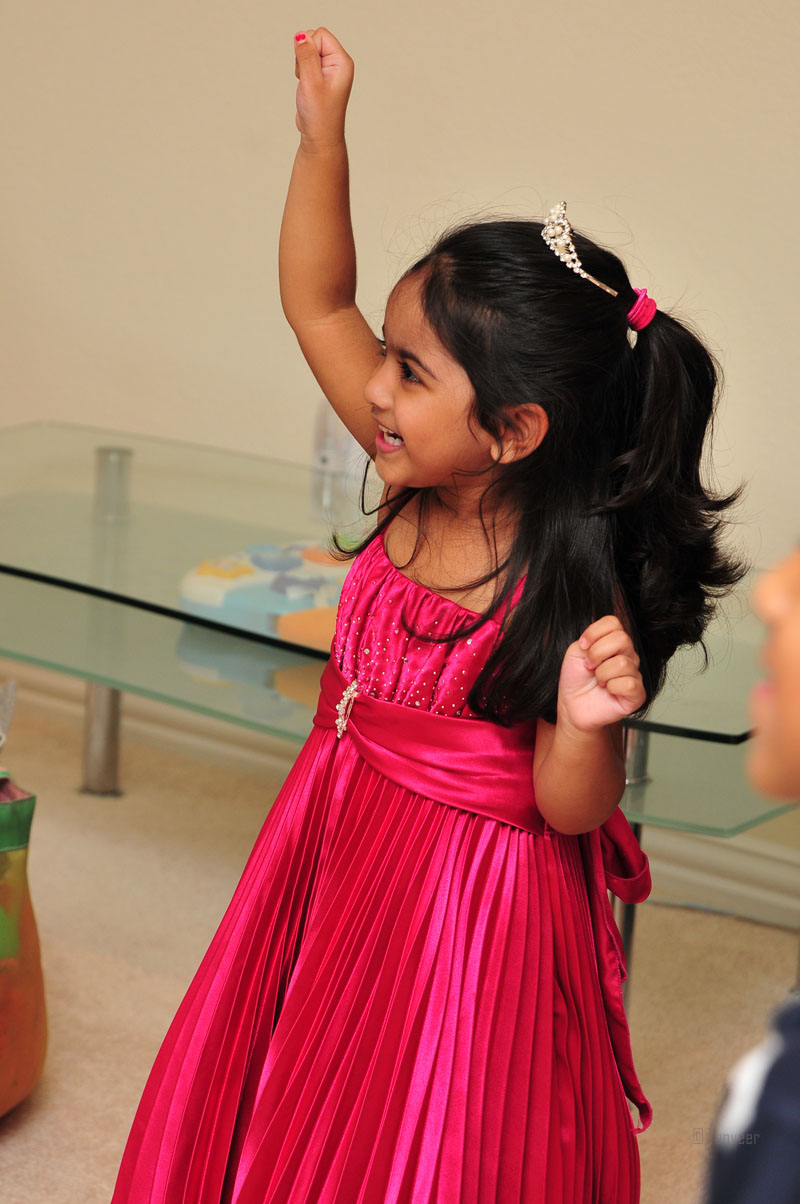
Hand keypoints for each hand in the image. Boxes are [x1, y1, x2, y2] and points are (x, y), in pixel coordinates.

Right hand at [293, 28, 353, 147]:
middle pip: (313, 39)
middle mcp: (337, 63)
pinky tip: (306, 87)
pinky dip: (301, 71)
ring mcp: (328, 69)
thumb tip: (300, 35)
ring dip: (301, 65)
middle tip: (308, 79)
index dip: (309, 48)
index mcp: (342, 62)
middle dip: (304, 55)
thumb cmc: (320, 115)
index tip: (310, 70)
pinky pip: (305, 61)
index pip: (320, 34)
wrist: (319, 136)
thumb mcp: (311, 83)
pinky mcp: (320, 75)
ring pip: (306, 50)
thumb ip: (306, 56)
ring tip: (308, 85)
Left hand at [556, 616, 645, 733]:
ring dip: (602, 674)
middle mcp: (628, 655)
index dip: (594, 632)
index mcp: (614, 642)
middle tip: (590, 666)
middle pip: (622, 639)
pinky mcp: (637, 694)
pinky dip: (612, 687)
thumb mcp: (575, 652)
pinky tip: (608, 691)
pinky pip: (629, 683)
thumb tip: (605, 640)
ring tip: (598, 681)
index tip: (582, 646)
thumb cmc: (576, 679)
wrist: (572, 705)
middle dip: (597, 653)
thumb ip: (590, 639)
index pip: (613, 622)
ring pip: (622, 663)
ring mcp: (634, 674)